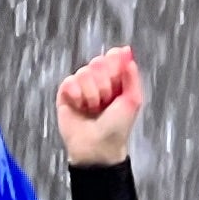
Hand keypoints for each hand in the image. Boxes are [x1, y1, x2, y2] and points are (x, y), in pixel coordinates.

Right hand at [56, 46, 141, 168]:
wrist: (98, 147)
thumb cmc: (117, 128)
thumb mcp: (133, 100)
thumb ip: (132, 76)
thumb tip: (126, 52)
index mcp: (115, 79)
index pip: (112, 56)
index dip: (114, 63)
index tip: (118, 79)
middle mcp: (97, 80)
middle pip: (98, 62)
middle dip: (105, 83)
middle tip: (106, 101)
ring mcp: (80, 87)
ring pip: (84, 72)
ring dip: (92, 94)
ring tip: (93, 109)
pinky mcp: (65, 94)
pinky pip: (69, 81)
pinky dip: (77, 95)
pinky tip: (80, 107)